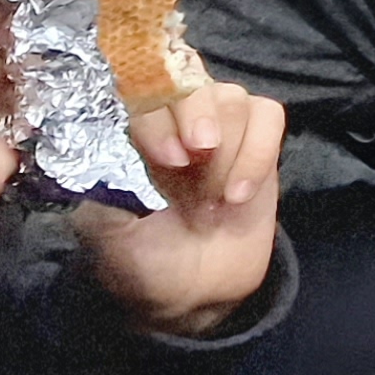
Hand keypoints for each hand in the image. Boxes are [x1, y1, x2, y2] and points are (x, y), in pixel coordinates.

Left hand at [72, 82, 284, 337]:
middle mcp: (173, 119)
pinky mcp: (258, 140)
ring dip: (229, 148)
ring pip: (231, 97)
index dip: (159, 112)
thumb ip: (106, 182)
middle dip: (198, 113)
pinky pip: (268, 115)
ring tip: (216, 199)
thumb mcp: (106, 229)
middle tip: (199, 155)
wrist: (193, 295)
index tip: (167, 159)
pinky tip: (240, 194)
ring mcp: (219, 126)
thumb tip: (114, 141)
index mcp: (128, 132)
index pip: (139, 89)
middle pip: (190, 78)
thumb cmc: (141, 260)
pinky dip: (259, 151)